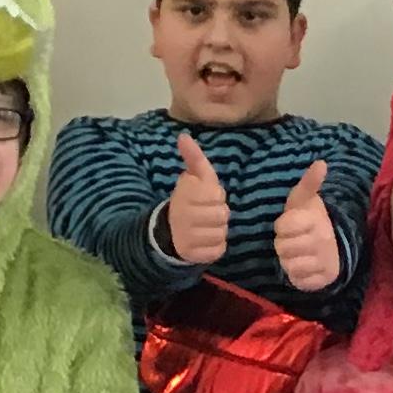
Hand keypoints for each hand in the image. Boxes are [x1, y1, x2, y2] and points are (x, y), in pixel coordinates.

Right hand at [164, 130, 228, 266]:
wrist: (169, 231)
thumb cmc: (189, 200)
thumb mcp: (192, 177)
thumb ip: (193, 157)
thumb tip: (183, 136)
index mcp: (184, 194)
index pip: (217, 194)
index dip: (215, 195)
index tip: (205, 197)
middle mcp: (183, 216)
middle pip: (222, 214)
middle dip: (218, 213)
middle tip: (206, 213)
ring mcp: (188, 238)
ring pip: (222, 232)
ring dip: (218, 230)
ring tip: (205, 226)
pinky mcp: (194, 256)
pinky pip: (218, 250)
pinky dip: (215, 246)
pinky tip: (204, 240)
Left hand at [272, 158, 341, 293]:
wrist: (332, 244)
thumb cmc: (309, 219)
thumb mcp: (304, 199)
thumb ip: (309, 182)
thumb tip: (321, 162)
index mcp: (315, 220)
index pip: (282, 227)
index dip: (281, 227)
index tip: (289, 225)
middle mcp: (322, 240)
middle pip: (283, 247)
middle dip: (283, 244)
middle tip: (293, 240)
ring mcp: (324, 261)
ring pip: (289, 265)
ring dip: (288, 261)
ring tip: (297, 254)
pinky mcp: (323, 279)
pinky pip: (299, 281)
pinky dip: (297, 276)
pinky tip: (303, 267)